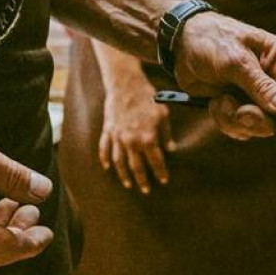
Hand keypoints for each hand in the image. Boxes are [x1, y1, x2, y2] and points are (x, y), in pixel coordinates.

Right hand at [98, 61, 171, 192]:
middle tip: (146, 190)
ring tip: (128, 184)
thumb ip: (166, 134)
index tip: (164, 181)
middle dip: (142, 180)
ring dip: (124, 175)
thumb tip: (171, 149)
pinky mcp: (108, 130)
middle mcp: (131, 141)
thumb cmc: (147, 97)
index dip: (160, 172)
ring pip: (119, 162)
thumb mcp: (163, 114)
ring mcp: (117, 137)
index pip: (156, 161)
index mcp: (147, 138)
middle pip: (136, 167)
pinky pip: (104, 149)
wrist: (125, 84)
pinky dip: (105, 159)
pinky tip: (107, 167)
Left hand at [171, 12, 275, 140]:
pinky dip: (225, 120)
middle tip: (240, 113)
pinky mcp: (240, 106)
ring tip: (221, 101)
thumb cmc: (211, 41)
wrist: (180, 44)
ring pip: (260, 126)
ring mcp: (257, 95)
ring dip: (236, 119)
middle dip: (258, 120)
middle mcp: (275, 79)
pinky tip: (216, 102)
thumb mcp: (236, 62)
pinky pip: (241, 128)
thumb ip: (262, 87)